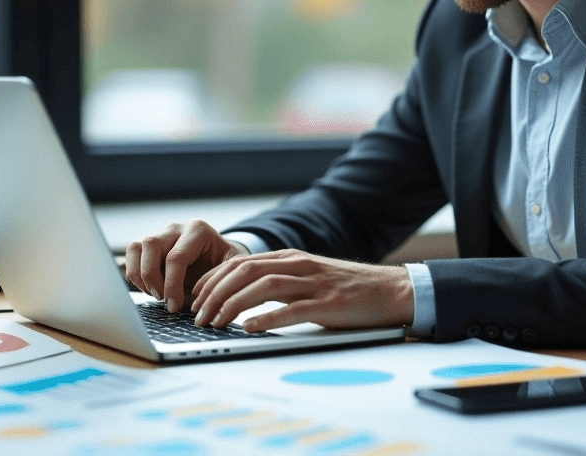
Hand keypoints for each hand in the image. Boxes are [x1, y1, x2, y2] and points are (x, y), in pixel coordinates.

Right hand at [124, 219, 248, 312]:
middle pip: (151, 245)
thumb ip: (219, 280)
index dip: (171, 285)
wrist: (220, 256)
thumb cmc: (225, 264)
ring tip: (154, 294)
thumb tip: (200, 302)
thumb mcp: (231, 269)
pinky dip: (134, 273)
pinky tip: (149, 288)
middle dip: (153, 278)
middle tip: (162, 299)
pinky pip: (132, 253)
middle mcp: (177, 228)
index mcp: (198, 230)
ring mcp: (161, 234)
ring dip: (140, 275)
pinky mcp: (149, 245)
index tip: (174, 306)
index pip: (176, 256)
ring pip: (136, 247)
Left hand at [190, 249, 413, 332]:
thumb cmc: (347, 289)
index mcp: (291, 258)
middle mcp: (299, 265)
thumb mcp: (308, 278)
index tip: (195, 298)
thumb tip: (241, 298)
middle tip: (197, 316)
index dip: (213, 279)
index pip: (240, 262)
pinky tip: (249, 327)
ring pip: (263, 286)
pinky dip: (266, 318)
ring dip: (232, 305)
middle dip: (215, 293)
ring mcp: (314, 283)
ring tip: (215, 322)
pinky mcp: (329, 304)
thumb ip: (280, 282)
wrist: (390, 290)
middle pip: (245, 271)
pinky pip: (292, 309)